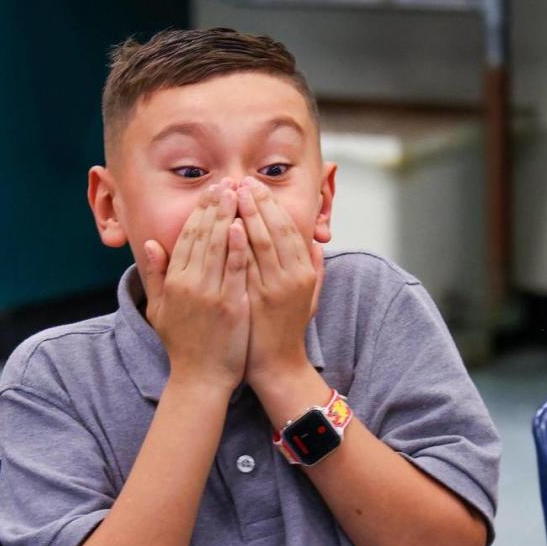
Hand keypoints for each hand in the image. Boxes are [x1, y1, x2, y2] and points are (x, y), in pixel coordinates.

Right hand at [143, 180, 249, 391]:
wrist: (200, 379)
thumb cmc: (182, 345)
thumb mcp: (159, 310)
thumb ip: (155, 276)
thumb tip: (151, 244)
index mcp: (173, 282)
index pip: (186, 237)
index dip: (198, 212)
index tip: (210, 191)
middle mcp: (189, 284)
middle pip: (202, 235)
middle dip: (215, 206)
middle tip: (227, 182)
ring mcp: (210, 294)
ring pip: (218, 247)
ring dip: (228, 217)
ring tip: (238, 193)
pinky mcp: (230, 306)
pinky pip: (235, 270)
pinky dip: (238, 247)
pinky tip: (244, 226)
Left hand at [236, 176, 323, 384]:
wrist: (276, 363)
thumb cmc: (287, 328)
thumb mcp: (310, 296)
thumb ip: (314, 267)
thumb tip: (316, 241)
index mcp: (304, 272)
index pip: (289, 228)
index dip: (273, 205)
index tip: (258, 186)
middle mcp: (293, 277)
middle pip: (275, 229)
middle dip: (258, 203)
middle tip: (241, 182)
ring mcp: (275, 288)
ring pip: (262, 242)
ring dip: (247, 215)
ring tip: (232, 194)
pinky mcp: (257, 299)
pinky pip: (247, 264)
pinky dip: (239, 243)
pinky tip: (230, 225)